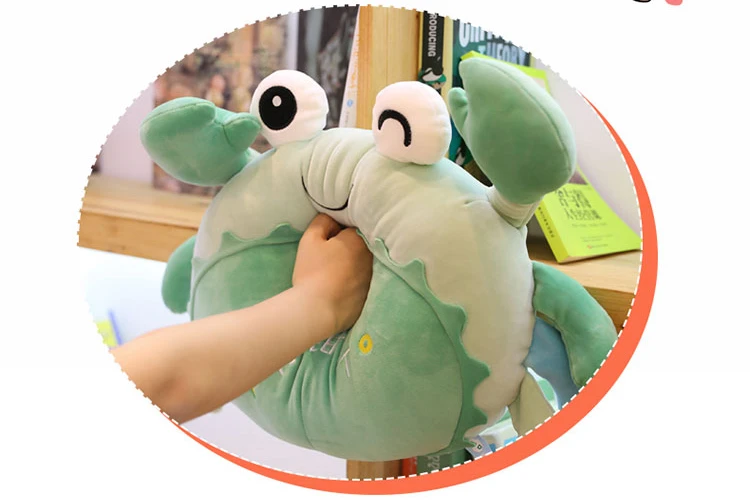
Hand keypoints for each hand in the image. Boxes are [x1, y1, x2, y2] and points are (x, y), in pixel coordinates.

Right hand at [293, 214, 372, 336]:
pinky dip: (352, 283)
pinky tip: (338, 288)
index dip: (337, 232)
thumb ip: (323, 222)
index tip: (327, 241)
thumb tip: (333, 220)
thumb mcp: (310, 239)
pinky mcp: (368, 296)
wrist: (317, 310)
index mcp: (359, 240)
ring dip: (351, 265)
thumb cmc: (312, 272)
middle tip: (328, 257)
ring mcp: (372, 278)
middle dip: (347, 247)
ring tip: (332, 273)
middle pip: (359, 245)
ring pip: (361, 265)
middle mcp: (371, 257)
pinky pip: (360, 283)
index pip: (351, 227)